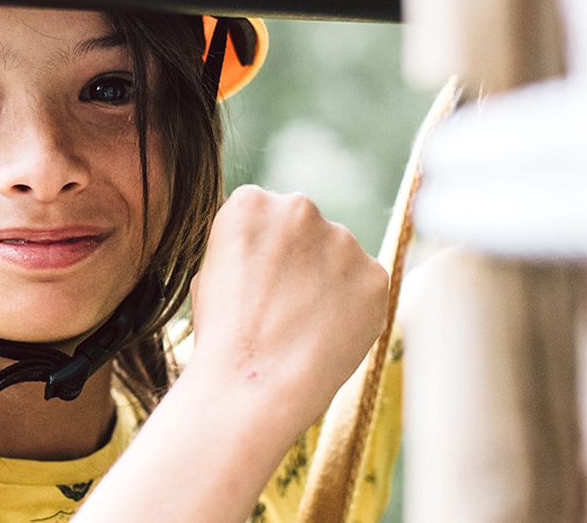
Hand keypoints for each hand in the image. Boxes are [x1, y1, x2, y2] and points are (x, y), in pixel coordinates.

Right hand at [187, 186, 387, 429]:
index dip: (261, 252)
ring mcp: (342, 239)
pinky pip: (365, 285)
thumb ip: (246, 247)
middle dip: (298, 258)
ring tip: (303, 326)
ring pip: (338, 256)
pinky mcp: (375, 274)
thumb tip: (273, 249)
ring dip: (327, 280)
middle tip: (283, 304)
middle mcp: (298, 207)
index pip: (264, 214)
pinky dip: (353, 307)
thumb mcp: (211, 272)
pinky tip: (326, 333)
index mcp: (250, 202)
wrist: (254, 385)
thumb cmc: (222, 335)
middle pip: (304, 228)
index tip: (255, 282)